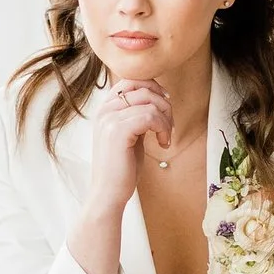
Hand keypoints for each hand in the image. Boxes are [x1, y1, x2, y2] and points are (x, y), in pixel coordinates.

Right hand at [83, 78, 171, 215]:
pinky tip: (163, 144)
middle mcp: (104, 110)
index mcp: (105, 109)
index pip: (130, 80)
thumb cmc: (122, 167)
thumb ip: (136, 115)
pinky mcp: (117, 130)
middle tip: (169, 126)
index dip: (153, 87)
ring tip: (166, 137)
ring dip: (166, 120)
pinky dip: (163, 128)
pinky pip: (150, 116)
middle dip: (164, 104)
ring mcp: (109, 119)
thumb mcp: (130, 134)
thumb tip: (158, 97)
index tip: (165, 104)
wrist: (108, 193)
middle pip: (143, 88)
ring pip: (150, 102)